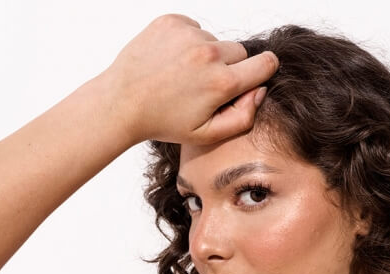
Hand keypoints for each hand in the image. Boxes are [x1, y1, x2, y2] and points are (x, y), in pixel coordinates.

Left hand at [103, 13, 278, 144]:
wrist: (123, 102)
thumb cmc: (164, 121)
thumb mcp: (207, 134)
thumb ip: (243, 118)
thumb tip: (259, 90)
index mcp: (221, 83)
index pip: (265, 63)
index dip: (264, 70)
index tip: (255, 76)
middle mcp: (209, 54)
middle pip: (240, 52)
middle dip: (230, 67)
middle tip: (206, 87)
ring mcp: (189, 35)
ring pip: (216, 41)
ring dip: (207, 56)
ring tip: (185, 76)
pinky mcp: (172, 22)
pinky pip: (195, 29)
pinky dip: (189, 43)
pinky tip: (174, 62)